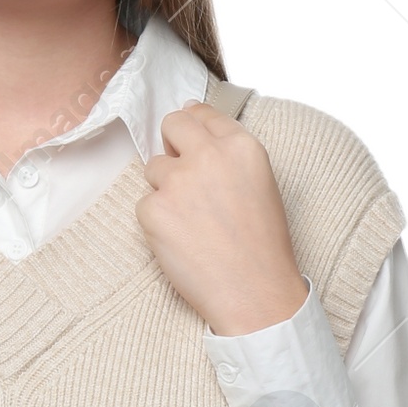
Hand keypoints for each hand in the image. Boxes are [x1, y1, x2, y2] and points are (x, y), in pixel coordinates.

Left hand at [137, 100, 308, 336]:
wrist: (255, 292)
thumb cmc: (262, 245)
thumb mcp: (261, 183)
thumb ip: (229, 152)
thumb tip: (194, 121)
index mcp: (241, 146)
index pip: (203, 114)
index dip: (194, 128)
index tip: (191, 140)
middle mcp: (208, 156)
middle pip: (171, 125)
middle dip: (172, 143)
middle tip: (184, 175)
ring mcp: (177, 181)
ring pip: (154, 168)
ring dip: (166, 189)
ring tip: (193, 221)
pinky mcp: (153, 209)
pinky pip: (145, 204)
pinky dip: (158, 221)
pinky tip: (183, 240)